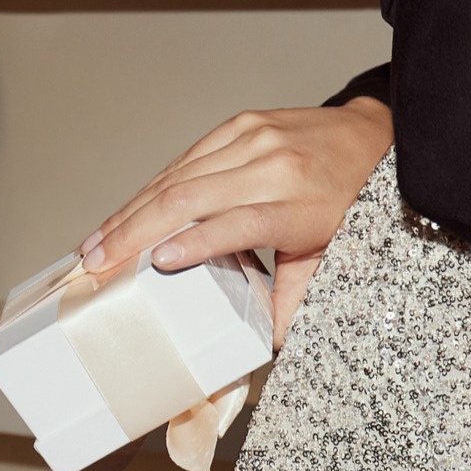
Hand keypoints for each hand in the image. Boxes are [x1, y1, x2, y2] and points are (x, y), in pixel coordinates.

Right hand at [80, 98, 393, 348]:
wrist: (374, 136)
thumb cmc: (349, 202)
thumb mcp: (329, 257)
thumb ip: (291, 299)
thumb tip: (259, 346)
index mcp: (298, 205)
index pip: (240, 224)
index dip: (196, 244)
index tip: (158, 264)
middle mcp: (274, 167)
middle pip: (192, 199)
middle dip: (135, 233)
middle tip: (96, 263)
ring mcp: (255, 139)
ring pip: (179, 176)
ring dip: (130, 212)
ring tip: (96, 242)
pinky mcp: (241, 123)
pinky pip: (187, 158)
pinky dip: (150, 187)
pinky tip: (125, 210)